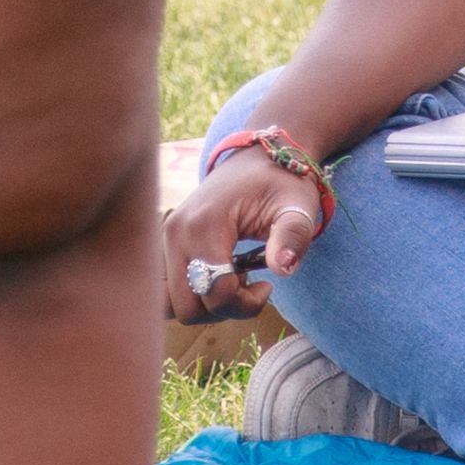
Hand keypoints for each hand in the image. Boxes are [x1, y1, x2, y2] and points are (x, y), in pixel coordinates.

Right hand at [172, 132, 335, 317]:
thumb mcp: (297, 206)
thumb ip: (293, 236)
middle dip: (223, 308)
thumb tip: (284, 268)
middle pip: (186, 307)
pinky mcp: (167, 241)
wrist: (260, 155)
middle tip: (250, 286)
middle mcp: (176, 232)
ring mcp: (167, 237)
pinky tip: (221, 273)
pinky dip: (195, 292)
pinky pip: (170, 287)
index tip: (267, 285)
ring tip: (233, 279)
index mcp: (205, 223)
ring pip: (173, 302)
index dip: (245, 304)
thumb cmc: (281, 182)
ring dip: (206, 302)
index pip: (214, 291)